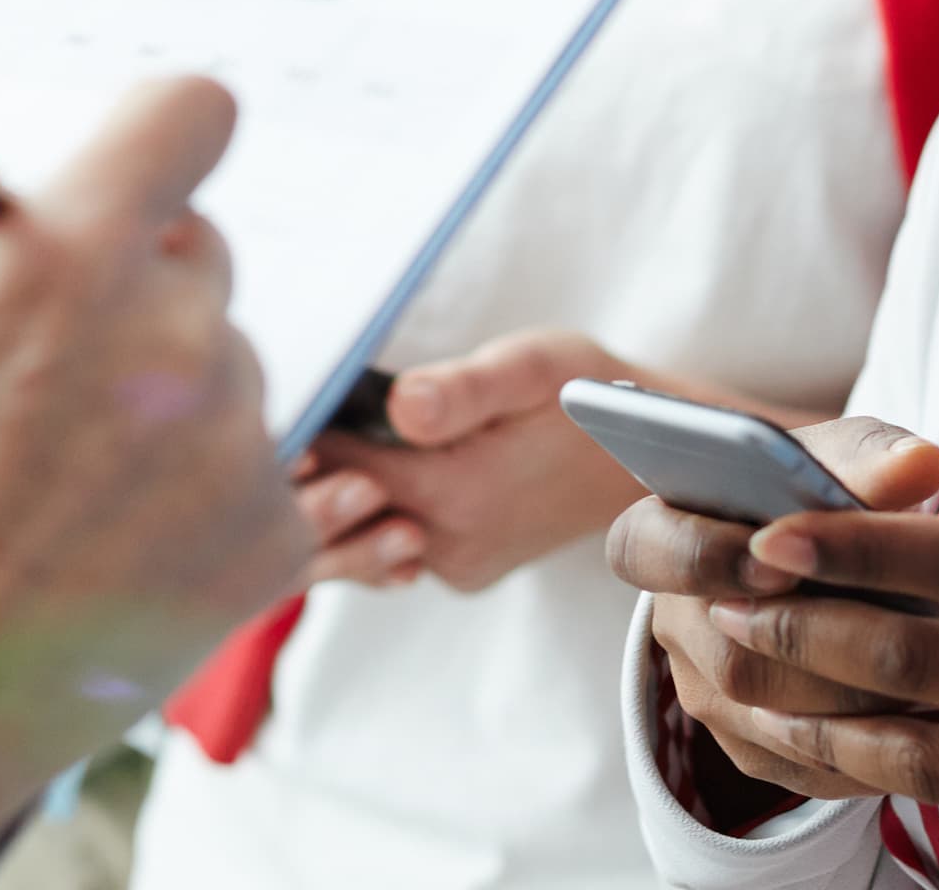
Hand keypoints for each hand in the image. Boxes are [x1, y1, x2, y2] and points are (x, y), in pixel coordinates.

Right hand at [0, 78, 309, 889]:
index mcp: (68, 265)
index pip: (190, 116)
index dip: (152, 138)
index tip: (129, 175)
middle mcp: (172, 340)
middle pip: (194, 252)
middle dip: (125, 289)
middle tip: (40, 377)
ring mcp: (231, 444)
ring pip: (222, 363)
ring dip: (160, 397)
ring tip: (56, 483)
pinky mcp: (265, 536)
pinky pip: (251, 465)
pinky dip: (194, 491)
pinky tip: (106, 541)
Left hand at [295, 330, 684, 594]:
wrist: (649, 459)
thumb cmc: (589, 397)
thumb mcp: (533, 367)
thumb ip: (464, 388)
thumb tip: (400, 406)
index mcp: (458, 495)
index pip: (340, 471)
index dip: (303, 434)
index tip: (290, 397)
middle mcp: (451, 547)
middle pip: (339, 516)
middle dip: (308, 471)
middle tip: (294, 420)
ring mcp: (457, 566)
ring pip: (359, 538)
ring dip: (335, 492)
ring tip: (326, 442)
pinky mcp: (465, 570)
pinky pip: (392, 546)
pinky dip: (369, 511)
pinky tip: (366, 471)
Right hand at [609, 414, 938, 807]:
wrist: (833, 562)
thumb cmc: (824, 495)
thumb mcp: (838, 459)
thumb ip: (869, 457)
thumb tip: (919, 465)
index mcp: (662, 534)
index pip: (645, 550)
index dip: (704, 559)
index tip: (776, 559)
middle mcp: (674, 624)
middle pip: (727, 656)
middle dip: (820, 647)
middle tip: (901, 631)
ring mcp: (709, 696)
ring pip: (773, 721)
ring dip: (859, 698)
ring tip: (936, 670)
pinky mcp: (754, 750)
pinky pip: (807, 768)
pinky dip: (873, 745)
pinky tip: (931, 716)